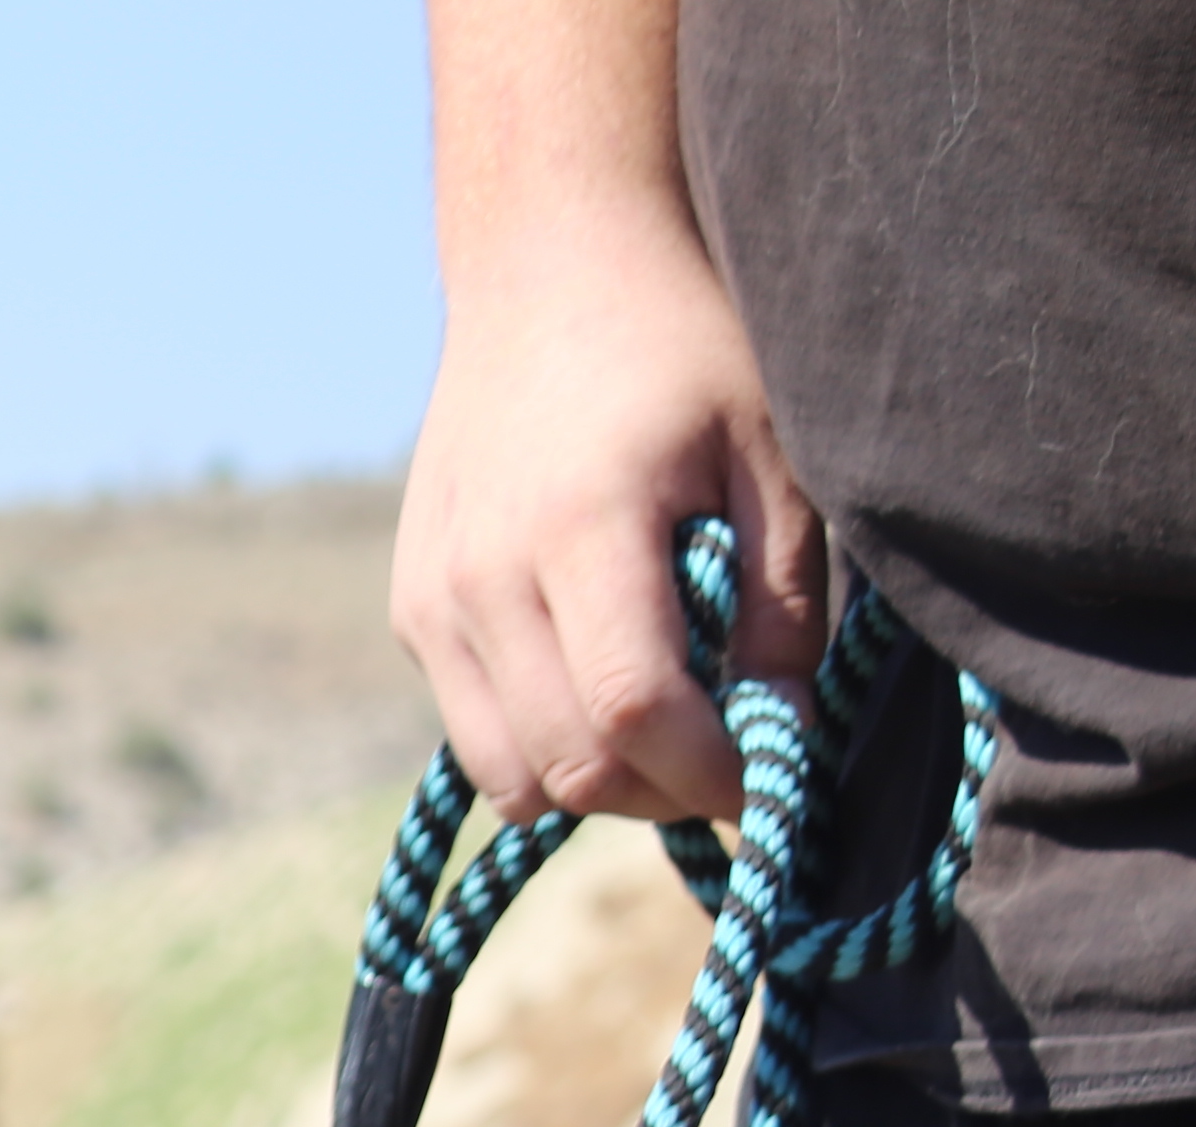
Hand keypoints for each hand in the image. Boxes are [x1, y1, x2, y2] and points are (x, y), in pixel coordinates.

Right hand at [392, 205, 826, 826]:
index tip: (773, 778)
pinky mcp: (412, 610)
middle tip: (728, 760)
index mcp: (580, 527)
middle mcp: (482, 577)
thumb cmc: (683, 346)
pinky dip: (545, 740)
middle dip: (663, 791)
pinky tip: (599, 676)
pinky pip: (478, 732)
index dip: (713, 773)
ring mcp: (432, 600)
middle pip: (569, 765)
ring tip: (664, 730)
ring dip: (598, 782)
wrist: (550, 266)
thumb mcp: (771, 455)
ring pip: (512, 775)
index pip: (635, 711)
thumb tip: (779, 733)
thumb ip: (783, 602)